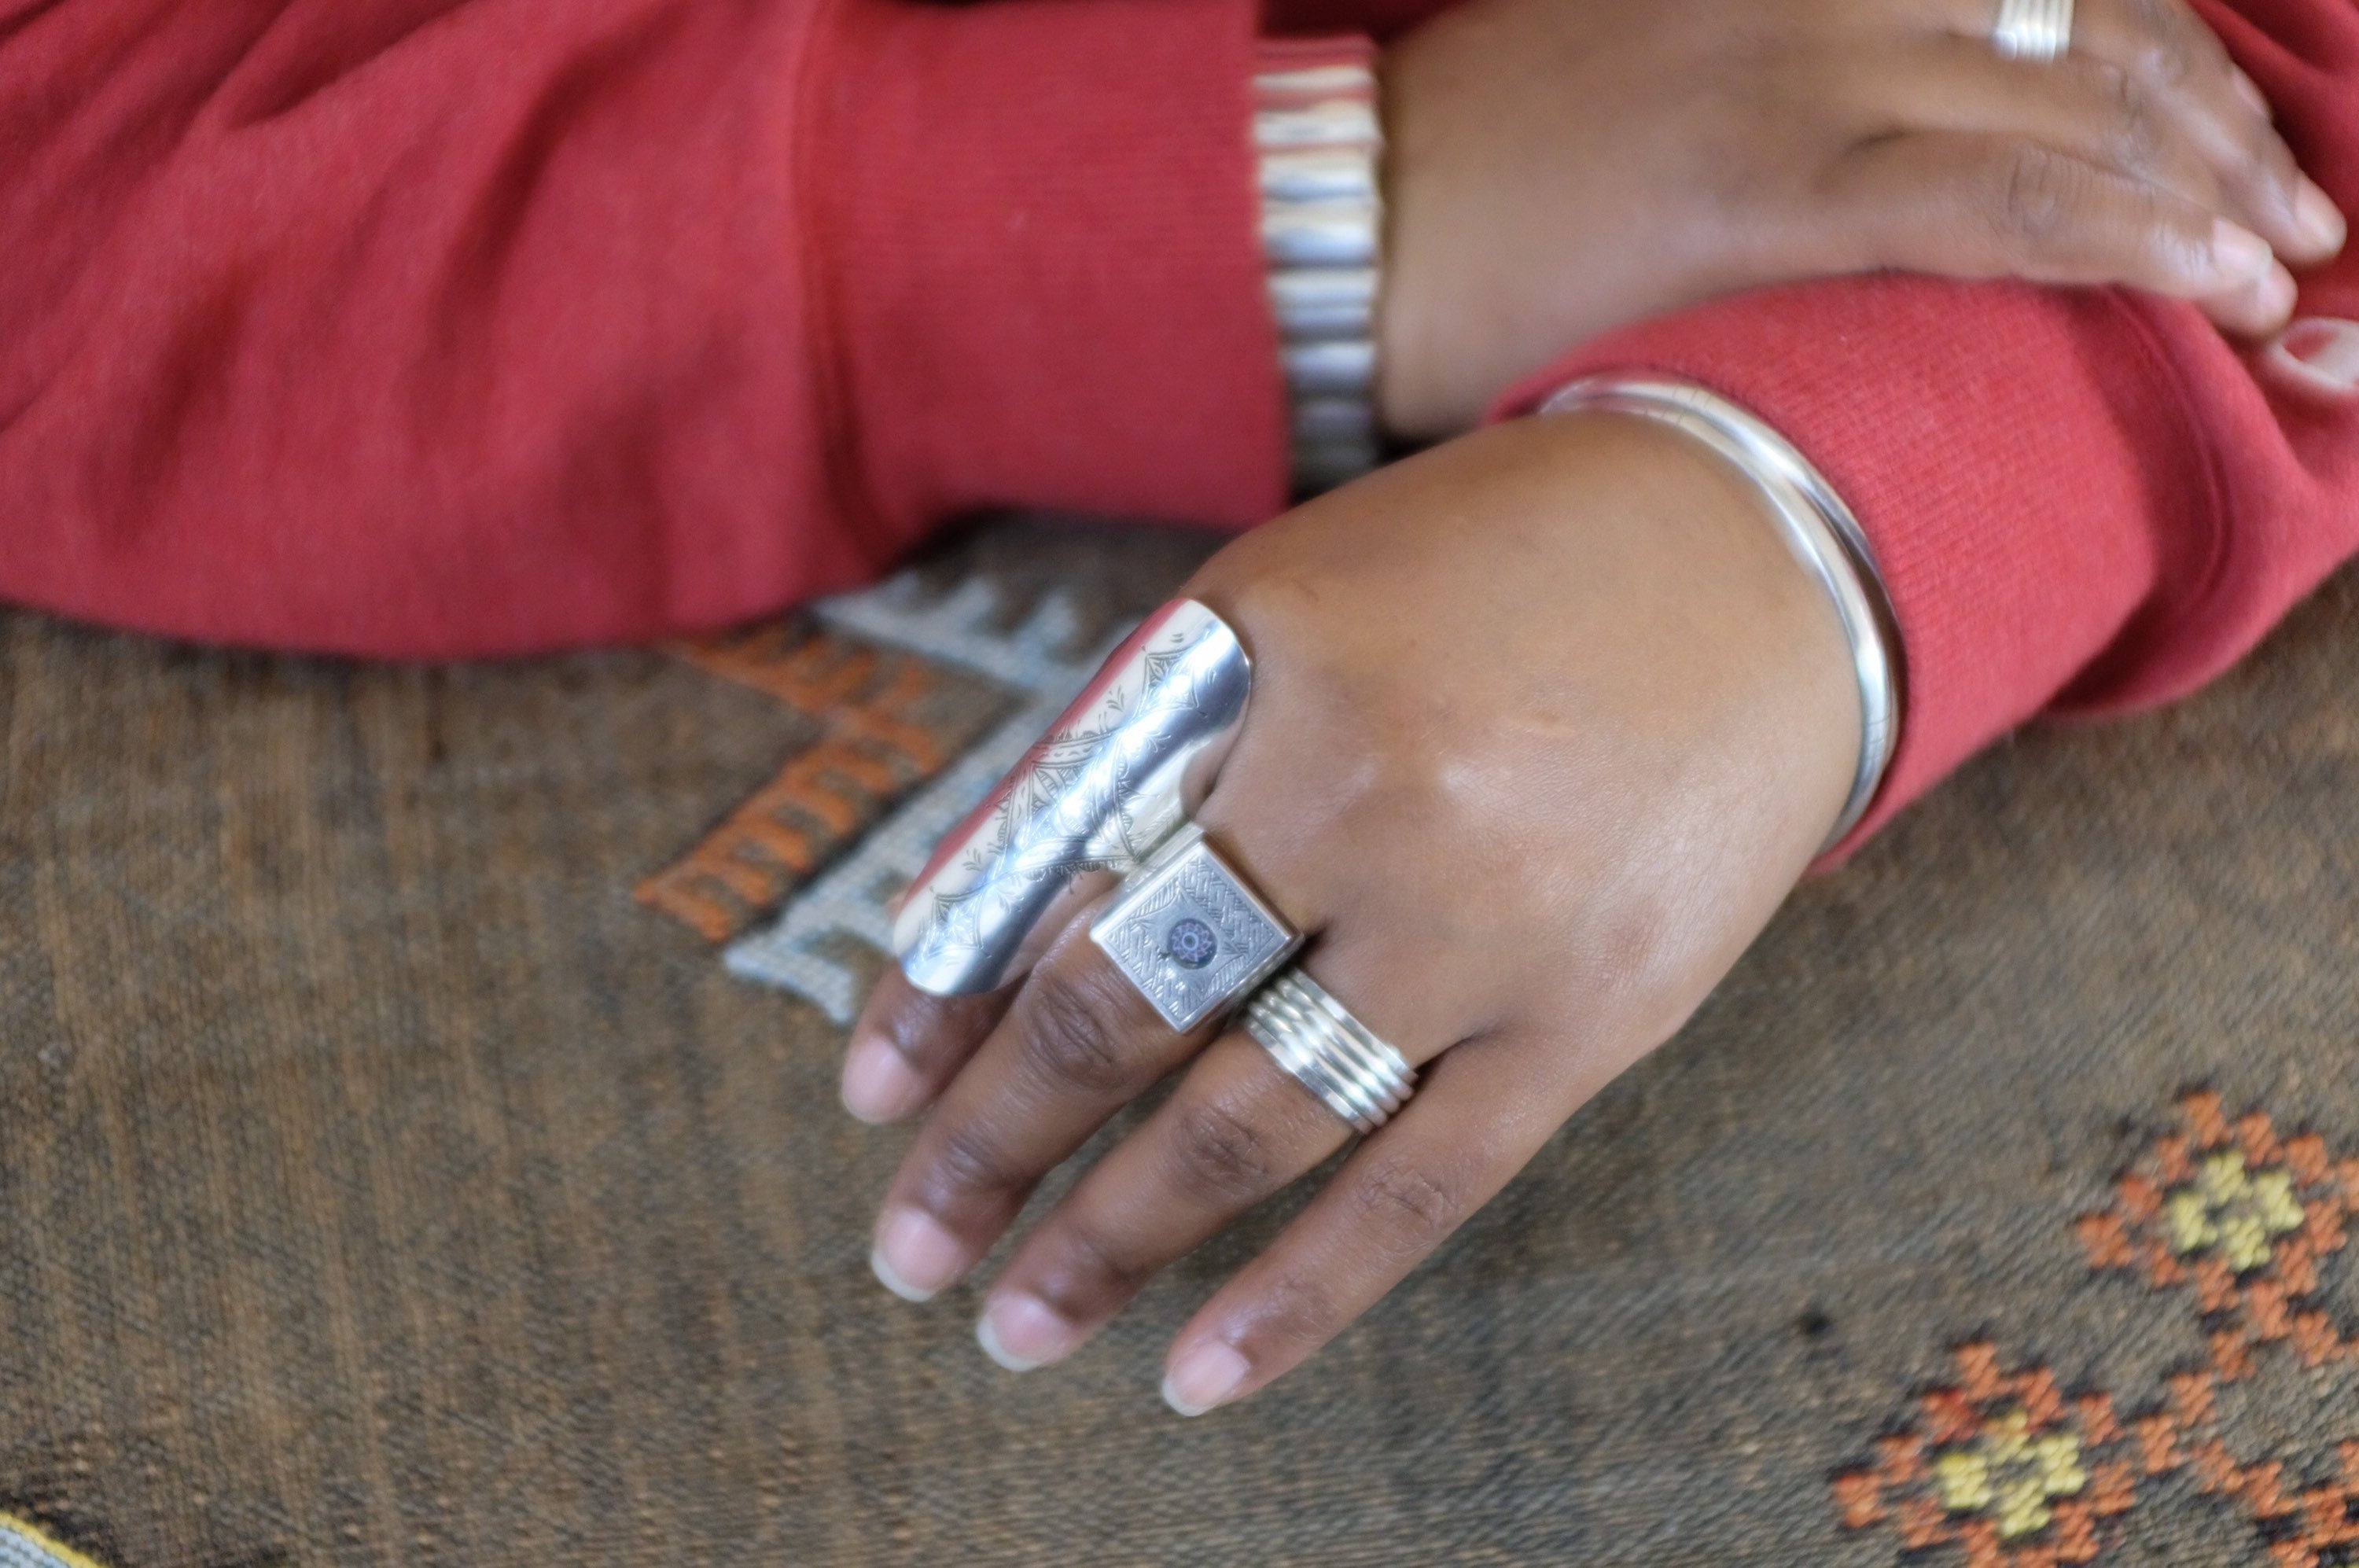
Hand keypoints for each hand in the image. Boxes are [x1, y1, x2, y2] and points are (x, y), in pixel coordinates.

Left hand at [842, 412, 1860, 1412]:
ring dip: (1114, 1238)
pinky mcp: (1596, 1021)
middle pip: (1133, 1015)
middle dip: (995, 1147)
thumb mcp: (1270, 606)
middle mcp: (1381, 811)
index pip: (1057, 880)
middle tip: (907, 1250)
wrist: (1755, 558)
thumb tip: (967, 937)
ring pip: (1257, 1126)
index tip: (870, 1096)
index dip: (946, 1004)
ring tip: (1018, 1324)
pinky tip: (1202, 1372)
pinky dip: (1305, 1294)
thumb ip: (1122, 759)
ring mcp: (1497, 931)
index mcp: (1277, 681)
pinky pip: (1425, 1187)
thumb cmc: (1473, 574)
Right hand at [1378, 0, 2347, 435]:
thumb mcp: (1659, 65)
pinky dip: (2123, 235)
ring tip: (2269, 263)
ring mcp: (1794, 71)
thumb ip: (1799, 75)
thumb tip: (1917, 137)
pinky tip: (2200, 279)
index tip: (2233, 138)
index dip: (2171, 52)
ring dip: (2202, 181)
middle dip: (2217, 123)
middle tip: (2285, 216)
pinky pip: (1993, 196)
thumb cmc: (1489, 166)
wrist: (1346, 219)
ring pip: (2073, 97)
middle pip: (2091, 21)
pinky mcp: (1762, 187)